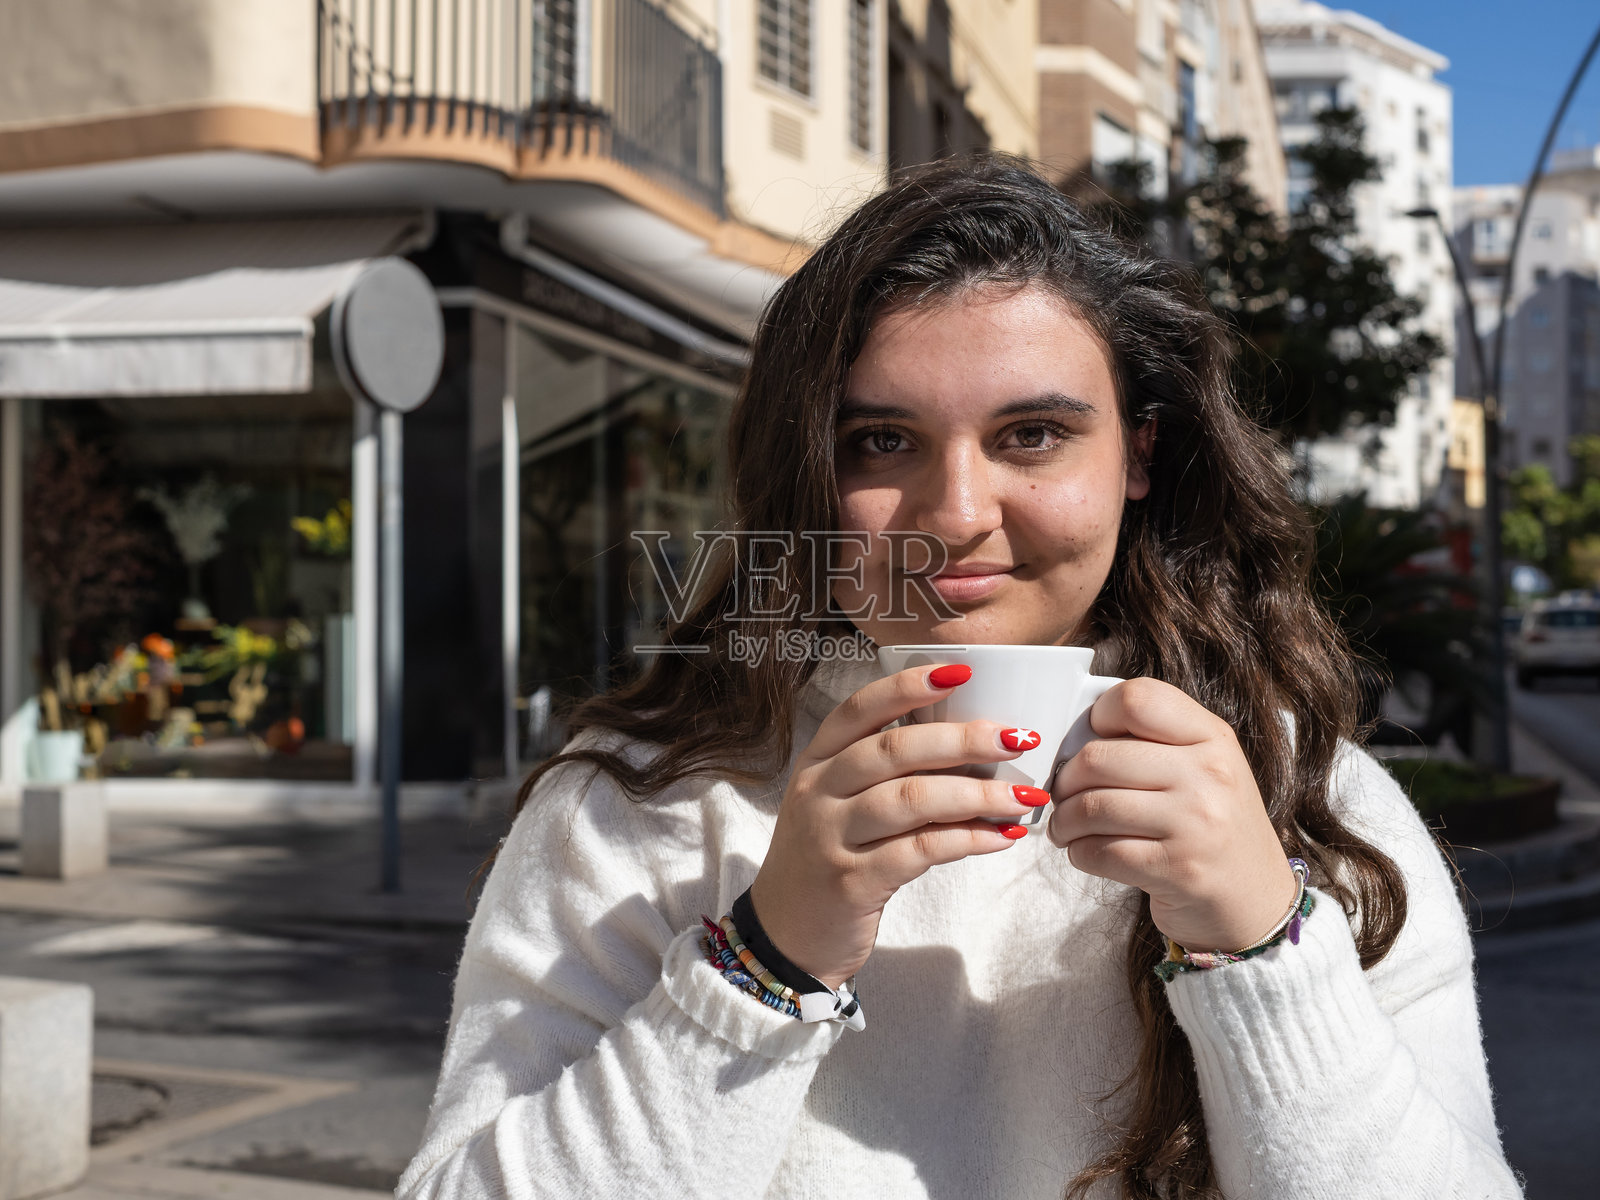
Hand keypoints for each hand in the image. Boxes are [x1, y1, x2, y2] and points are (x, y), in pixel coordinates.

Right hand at [750, 665, 1044, 987]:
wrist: (786, 936)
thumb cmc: (828, 859)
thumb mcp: (838, 805)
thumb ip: (884, 773)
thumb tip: (971, 743)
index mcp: (817, 762)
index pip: (859, 710)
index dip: (907, 686)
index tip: (960, 671)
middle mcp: (818, 792)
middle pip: (893, 750)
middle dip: (962, 739)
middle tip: (1017, 738)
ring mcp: (831, 838)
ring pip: (910, 800)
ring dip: (976, 794)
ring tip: (1024, 797)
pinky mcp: (852, 883)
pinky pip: (919, 851)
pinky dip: (967, 840)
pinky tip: (1001, 837)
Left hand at [1046, 678, 1297, 952]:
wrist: (1256, 901)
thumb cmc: (1214, 828)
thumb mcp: (1203, 769)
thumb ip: (1152, 742)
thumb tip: (1073, 736)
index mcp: (1213, 737)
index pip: (1138, 699)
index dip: (1098, 717)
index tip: (1091, 740)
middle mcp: (1209, 775)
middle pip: (1098, 756)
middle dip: (1066, 780)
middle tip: (1064, 793)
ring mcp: (1196, 824)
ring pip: (1092, 806)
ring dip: (1065, 820)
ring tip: (1067, 826)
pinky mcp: (1178, 870)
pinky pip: (1099, 852)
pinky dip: (1079, 853)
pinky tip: (1086, 852)